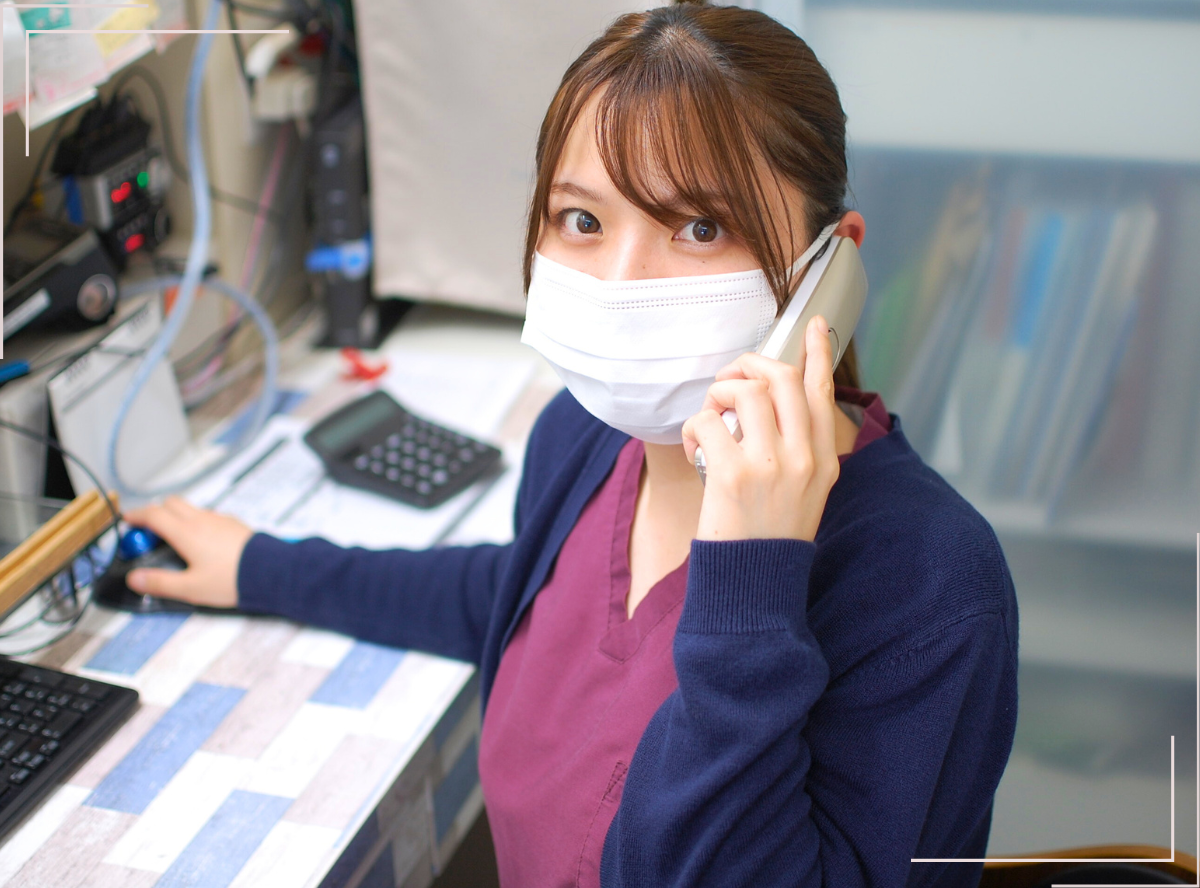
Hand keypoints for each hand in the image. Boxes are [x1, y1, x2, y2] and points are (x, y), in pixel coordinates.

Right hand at [121, 497, 252, 607]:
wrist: (270, 571)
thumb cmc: (231, 579)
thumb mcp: (190, 588)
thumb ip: (160, 583)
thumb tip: (134, 578)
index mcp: (185, 532)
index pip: (153, 514)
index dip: (136, 515)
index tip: (126, 520)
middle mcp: (201, 520)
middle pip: (171, 503)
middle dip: (155, 512)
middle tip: (148, 534)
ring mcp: (219, 519)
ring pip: (190, 509)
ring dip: (176, 517)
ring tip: (173, 541)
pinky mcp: (233, 524)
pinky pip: (208, 516)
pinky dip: (196, 522)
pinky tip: (201, 543)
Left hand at [681, 315, 839, 541]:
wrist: (753, 586)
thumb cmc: (769, 537)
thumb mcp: (804, 493)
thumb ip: (797, 449)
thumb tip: (765, 401)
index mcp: (825, 460)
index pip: (824, 393)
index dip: (819, 353)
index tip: (815, 324)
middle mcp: (805, 457)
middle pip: (783, 378)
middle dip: (750, 364)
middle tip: (730, 378)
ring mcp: (771, 464)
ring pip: (745, 390)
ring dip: (718, 393)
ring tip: (709, 417)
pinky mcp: (733, 475)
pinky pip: (708, 421)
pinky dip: (694, 426)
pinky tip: (693, 448)